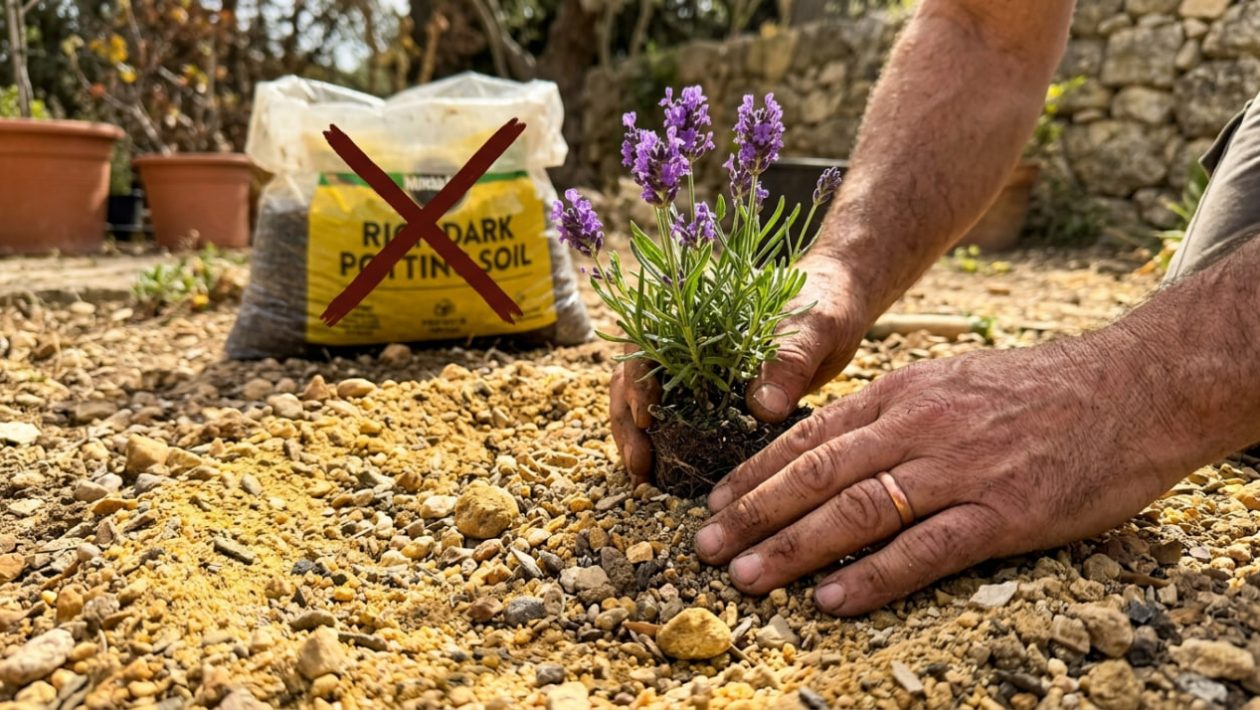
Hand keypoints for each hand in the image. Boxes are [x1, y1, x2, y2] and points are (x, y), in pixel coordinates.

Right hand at [609, 253, 870, 483]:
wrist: (841, 304)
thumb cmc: (825, 302)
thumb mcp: (814, 327)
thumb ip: (788, 361)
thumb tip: (763, 408)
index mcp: (699, 312)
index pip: (647, 341)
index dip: (637, 378)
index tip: (647, 415)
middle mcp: (687, 339)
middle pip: (635, 375)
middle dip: (629, 421)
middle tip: (639, 466)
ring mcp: (696, 367)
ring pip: (648, 399)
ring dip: (638, 436)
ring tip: (643, 476)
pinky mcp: (713, 393)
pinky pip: (677, 417)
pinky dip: (665, 443)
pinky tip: (664, 473)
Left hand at [694, 337, 1181, 615]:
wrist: (1130, 388)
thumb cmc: (1036, 389)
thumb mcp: (950, 380)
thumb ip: (890, 412)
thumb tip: (827, 442)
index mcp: (903, 394)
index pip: (810, 437)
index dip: (756, 473)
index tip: (717, 503)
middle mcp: (919, 428)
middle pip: (817, 475)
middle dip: (754, 514)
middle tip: (707, 547)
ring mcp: (959, 470)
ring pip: (857, 512)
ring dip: (793, 548)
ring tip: (748, 578)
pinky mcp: (1003, 513)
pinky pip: (925, 550)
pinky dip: (874, 576)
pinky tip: (833, 598)